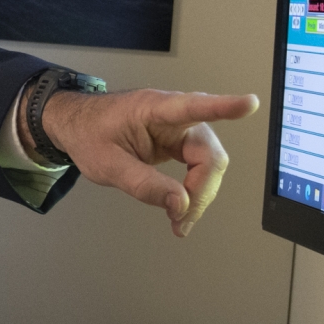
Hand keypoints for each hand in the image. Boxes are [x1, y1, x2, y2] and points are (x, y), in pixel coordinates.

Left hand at [35, 88, 260, 237]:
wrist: (75, 125)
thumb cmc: (88, 134)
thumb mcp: (107, 165)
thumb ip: (144, 184)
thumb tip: (180, 205)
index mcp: (153, 109)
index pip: (193, 106)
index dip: (223, 106)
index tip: (248, 103)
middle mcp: (173, 116)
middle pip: (209, 152)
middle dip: (202, 189)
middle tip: (182, 219)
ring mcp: (178, 130)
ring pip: (209, 163)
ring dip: (200, 194)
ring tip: (180, 220)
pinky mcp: (178, 143)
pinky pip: (198, 168)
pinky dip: (193, 192)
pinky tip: (182, 209)